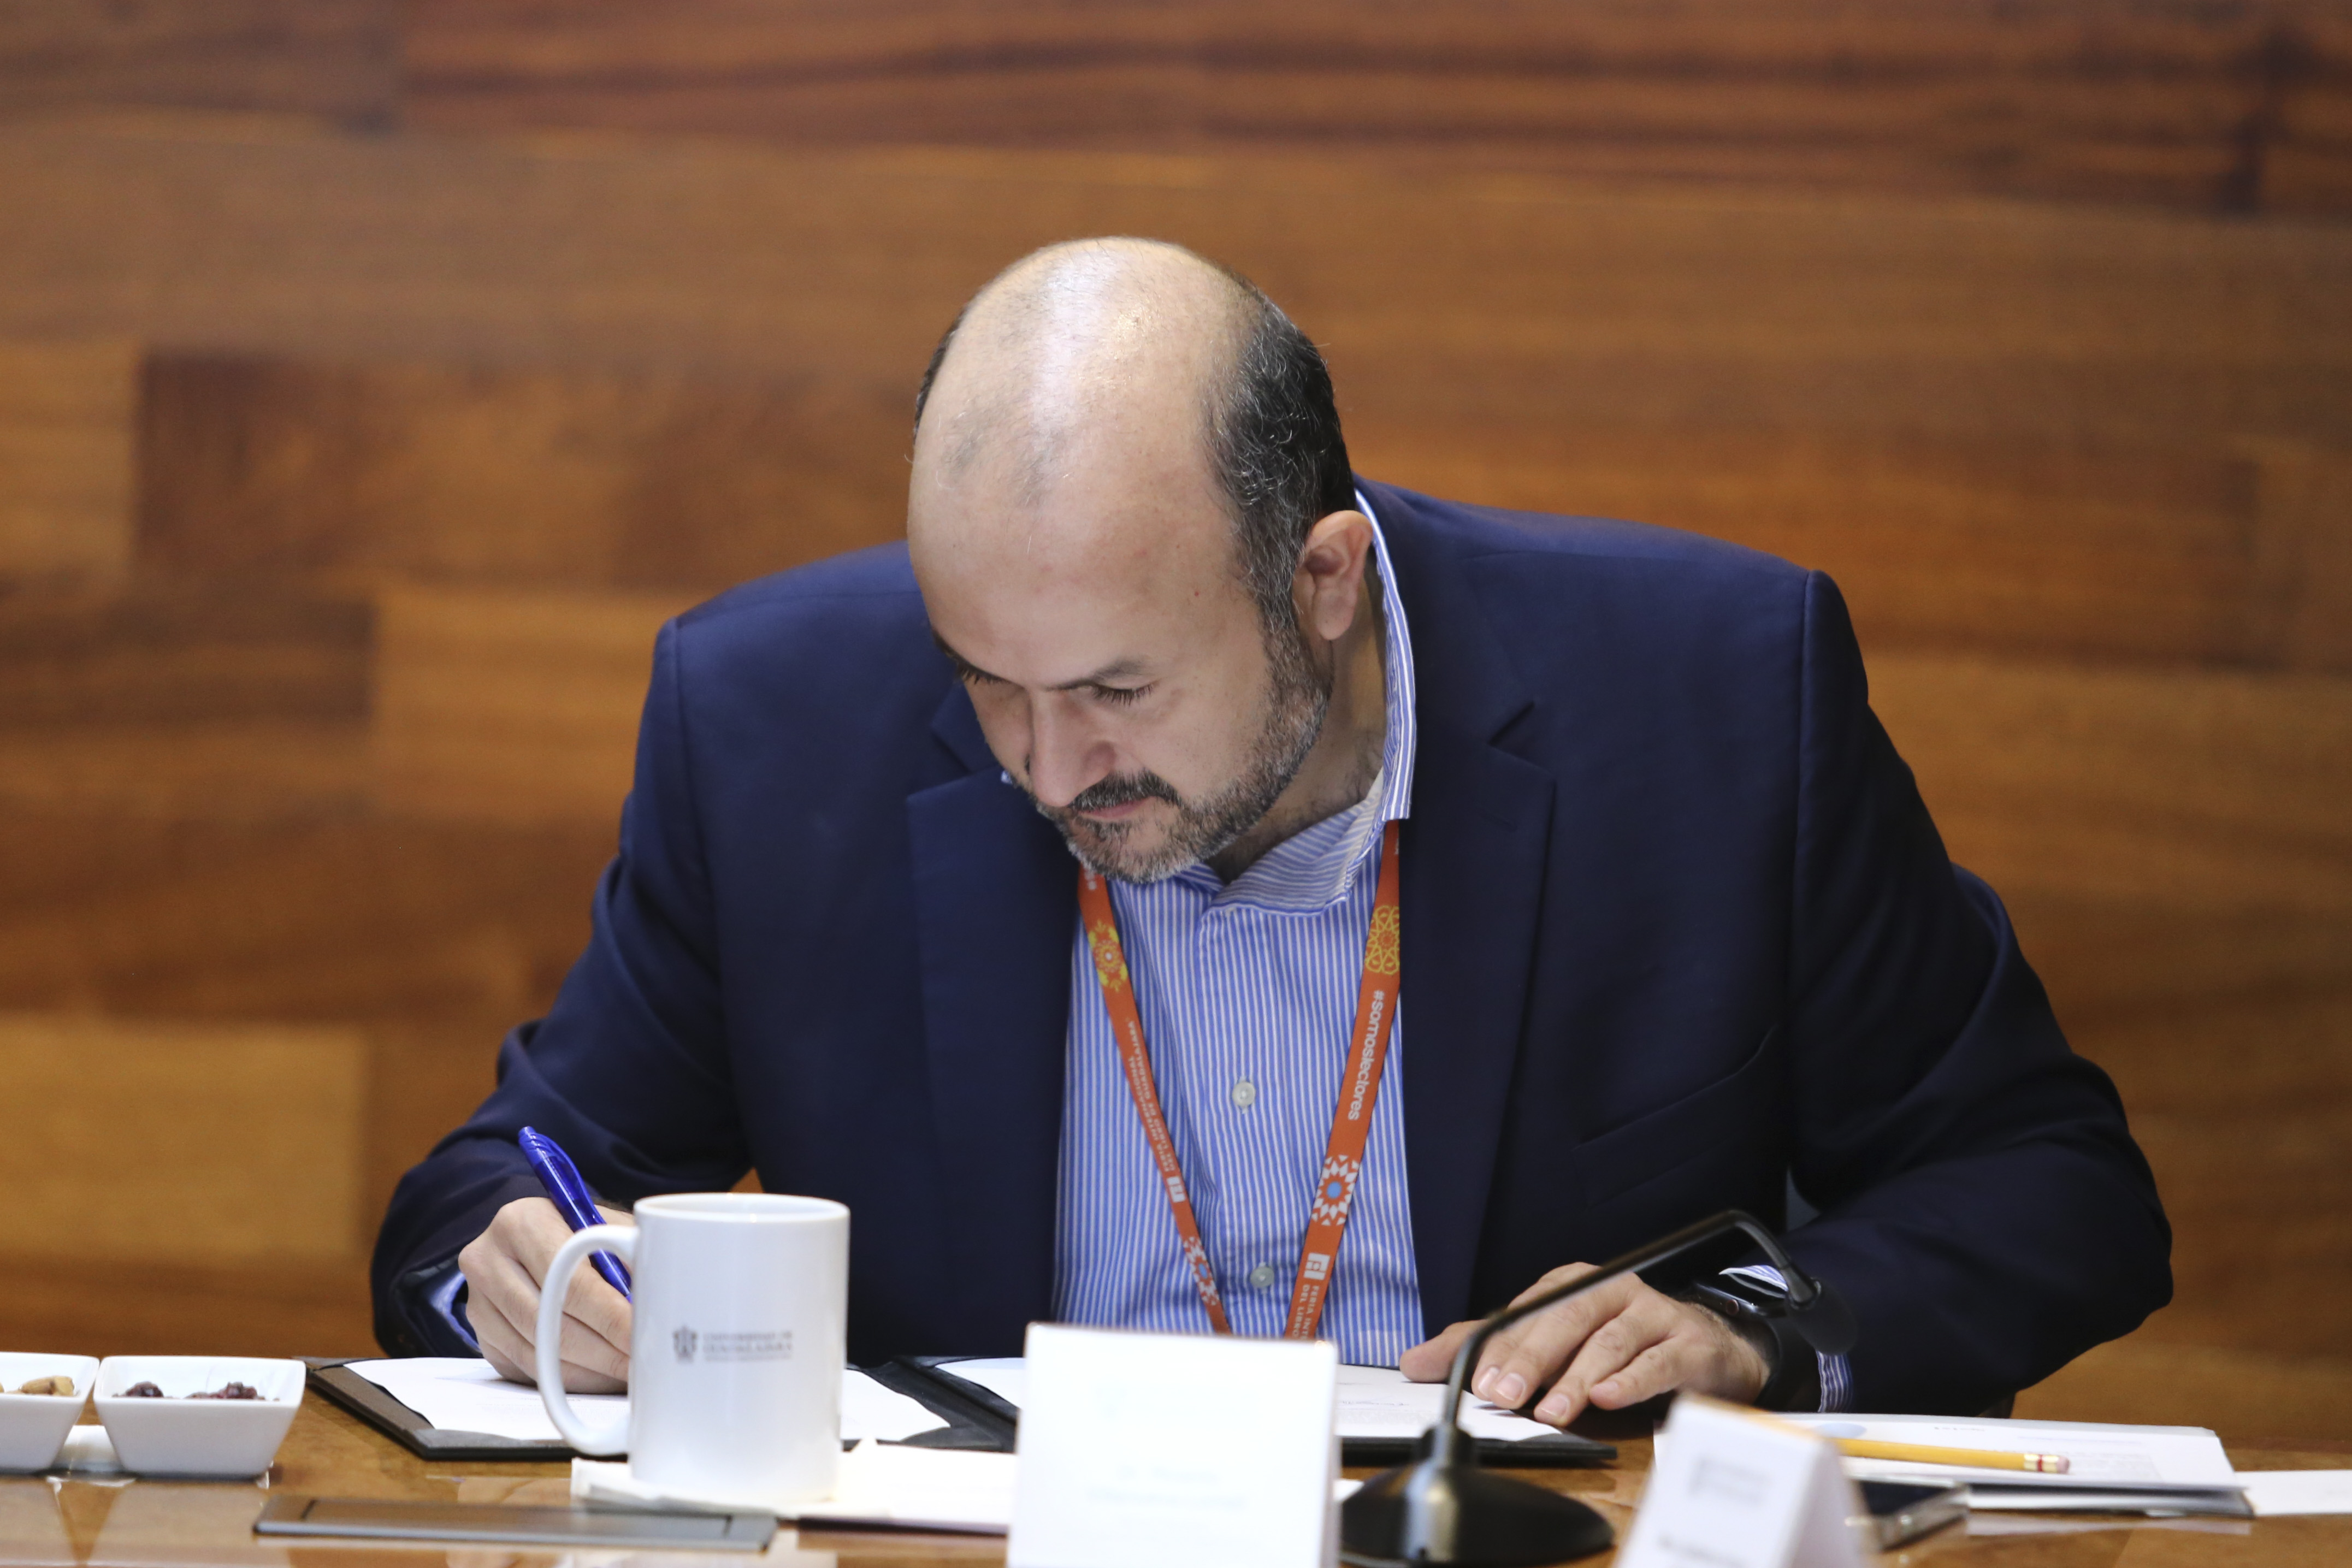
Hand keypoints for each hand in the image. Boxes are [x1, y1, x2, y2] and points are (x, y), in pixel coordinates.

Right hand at [458, 1197, 634, 1392]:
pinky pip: (525, 1368)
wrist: (540, 1236)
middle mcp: (487, 1259)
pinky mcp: (482, 1334)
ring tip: (627, 1371)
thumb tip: (660, 1298)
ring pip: (537, 1352)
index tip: (644, 1337)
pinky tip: (599, 1375)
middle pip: (551, 1322)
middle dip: (605, 1350)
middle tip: (642, 1363)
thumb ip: (632, 1253)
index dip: (612, 1317)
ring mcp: (477, 1301)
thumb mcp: (610, 1226)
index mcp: (522, 1222)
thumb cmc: (582, 1230)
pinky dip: (567, 1378)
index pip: (571, 1282)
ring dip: (589, 1369)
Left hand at [1399, 1263, 1768, 1426]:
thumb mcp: (1550, 1344)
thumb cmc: (1619, 1345)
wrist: (1705, 1349)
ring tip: (1550, 1410)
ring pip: (1609, 1342)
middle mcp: (1612, 1291)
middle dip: (1531, 1357)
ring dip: (1577, 1379)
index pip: (1527, 1313)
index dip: (1499, 1345)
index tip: (1475, 1379)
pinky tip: (1609, 1398)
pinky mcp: (1689, 1343)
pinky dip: (1632, 1380)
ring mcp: (1654, 1314)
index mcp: (1572, 1285)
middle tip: (1503, 1393)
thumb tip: (1416, 1362)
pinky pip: (1658, 1361)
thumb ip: (1487, 1351)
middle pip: (1565, 1319)